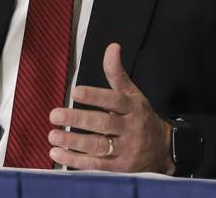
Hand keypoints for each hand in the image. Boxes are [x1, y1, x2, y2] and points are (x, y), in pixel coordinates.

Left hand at [47, 43, 175, 173]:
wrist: (162, 149)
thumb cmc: (141, 118)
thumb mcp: (133, 93)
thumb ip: (117, 73)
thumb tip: (112, 47)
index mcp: (133, 107)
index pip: (114, 100)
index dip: (95, 96)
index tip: (75, 91)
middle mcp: (129, 128)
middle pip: (104, 123)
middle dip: (78, 119)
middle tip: (55, 114)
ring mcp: (125, 149)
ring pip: (99, 146)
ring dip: (73, 142)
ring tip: (53, 134)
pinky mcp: (119, 167)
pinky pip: (96, 165)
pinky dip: (75, 161)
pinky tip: (58, 153)